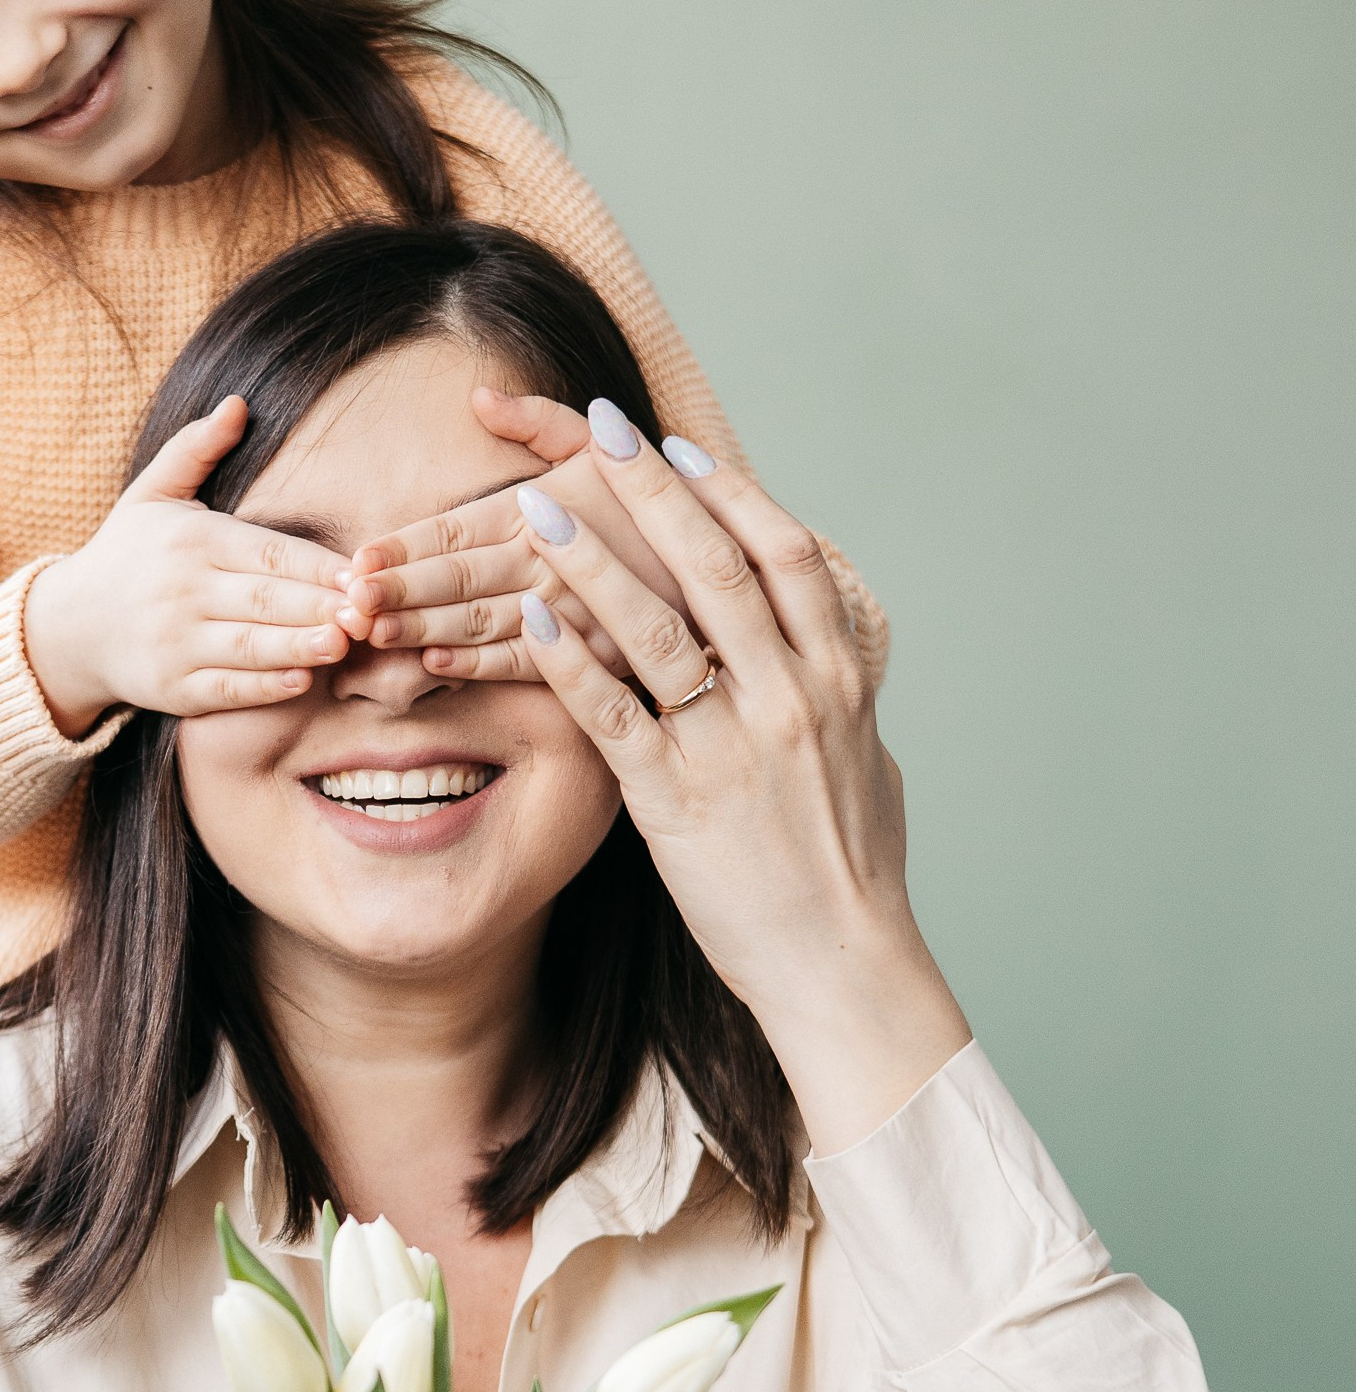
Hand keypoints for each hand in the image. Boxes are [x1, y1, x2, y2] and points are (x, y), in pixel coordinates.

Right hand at [21, 397, 353, 738]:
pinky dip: (264, 687)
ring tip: (346, 643)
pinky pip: (225, 688)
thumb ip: (195, 449)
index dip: (316, 564)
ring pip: (249, 646)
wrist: (69, 628)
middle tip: (372, 610)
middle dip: (320, 605)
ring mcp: (175, 642)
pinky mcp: (171, 687)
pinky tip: (303, 681)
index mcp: (189, 540)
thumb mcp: (152, 493)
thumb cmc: (127, 554)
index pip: (265, 552)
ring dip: (300, 646)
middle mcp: (181, 590)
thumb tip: (238, 403)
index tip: (363, 571)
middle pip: (264, 599)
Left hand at [337, 391, 688, 677]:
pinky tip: (435, 665)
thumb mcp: (606, 447)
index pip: (457, 526)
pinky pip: (530, 665)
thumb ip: (541, 423)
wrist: (741, 565)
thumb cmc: (658, 503)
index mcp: (544, 504)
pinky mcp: (597, 655)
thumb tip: (479, 398)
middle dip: (399, 590)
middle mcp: (552, 556)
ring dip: (423, 630)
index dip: (404, 545)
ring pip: (483, 623)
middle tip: (346, 604)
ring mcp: (574, 608)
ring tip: (373, 635)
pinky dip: (481, 666)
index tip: (357, 559)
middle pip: (459, 576)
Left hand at [501, 404, 967, 1151]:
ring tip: (535, 507)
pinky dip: (568, 659)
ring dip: (592, 558)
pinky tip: (526, 617)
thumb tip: (834, 650)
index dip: (727, 491)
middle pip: (716, 565)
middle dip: (651, 491)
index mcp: (838, 679)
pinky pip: (613, 714)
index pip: (784, 553)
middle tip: (594, 427)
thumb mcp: (865, 761)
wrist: (844, 965)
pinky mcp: (680, 801)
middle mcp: (792, 697)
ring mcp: (736, 747)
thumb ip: (840, 696)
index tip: (675, 447)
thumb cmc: (853, 871)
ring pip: (658, 627)